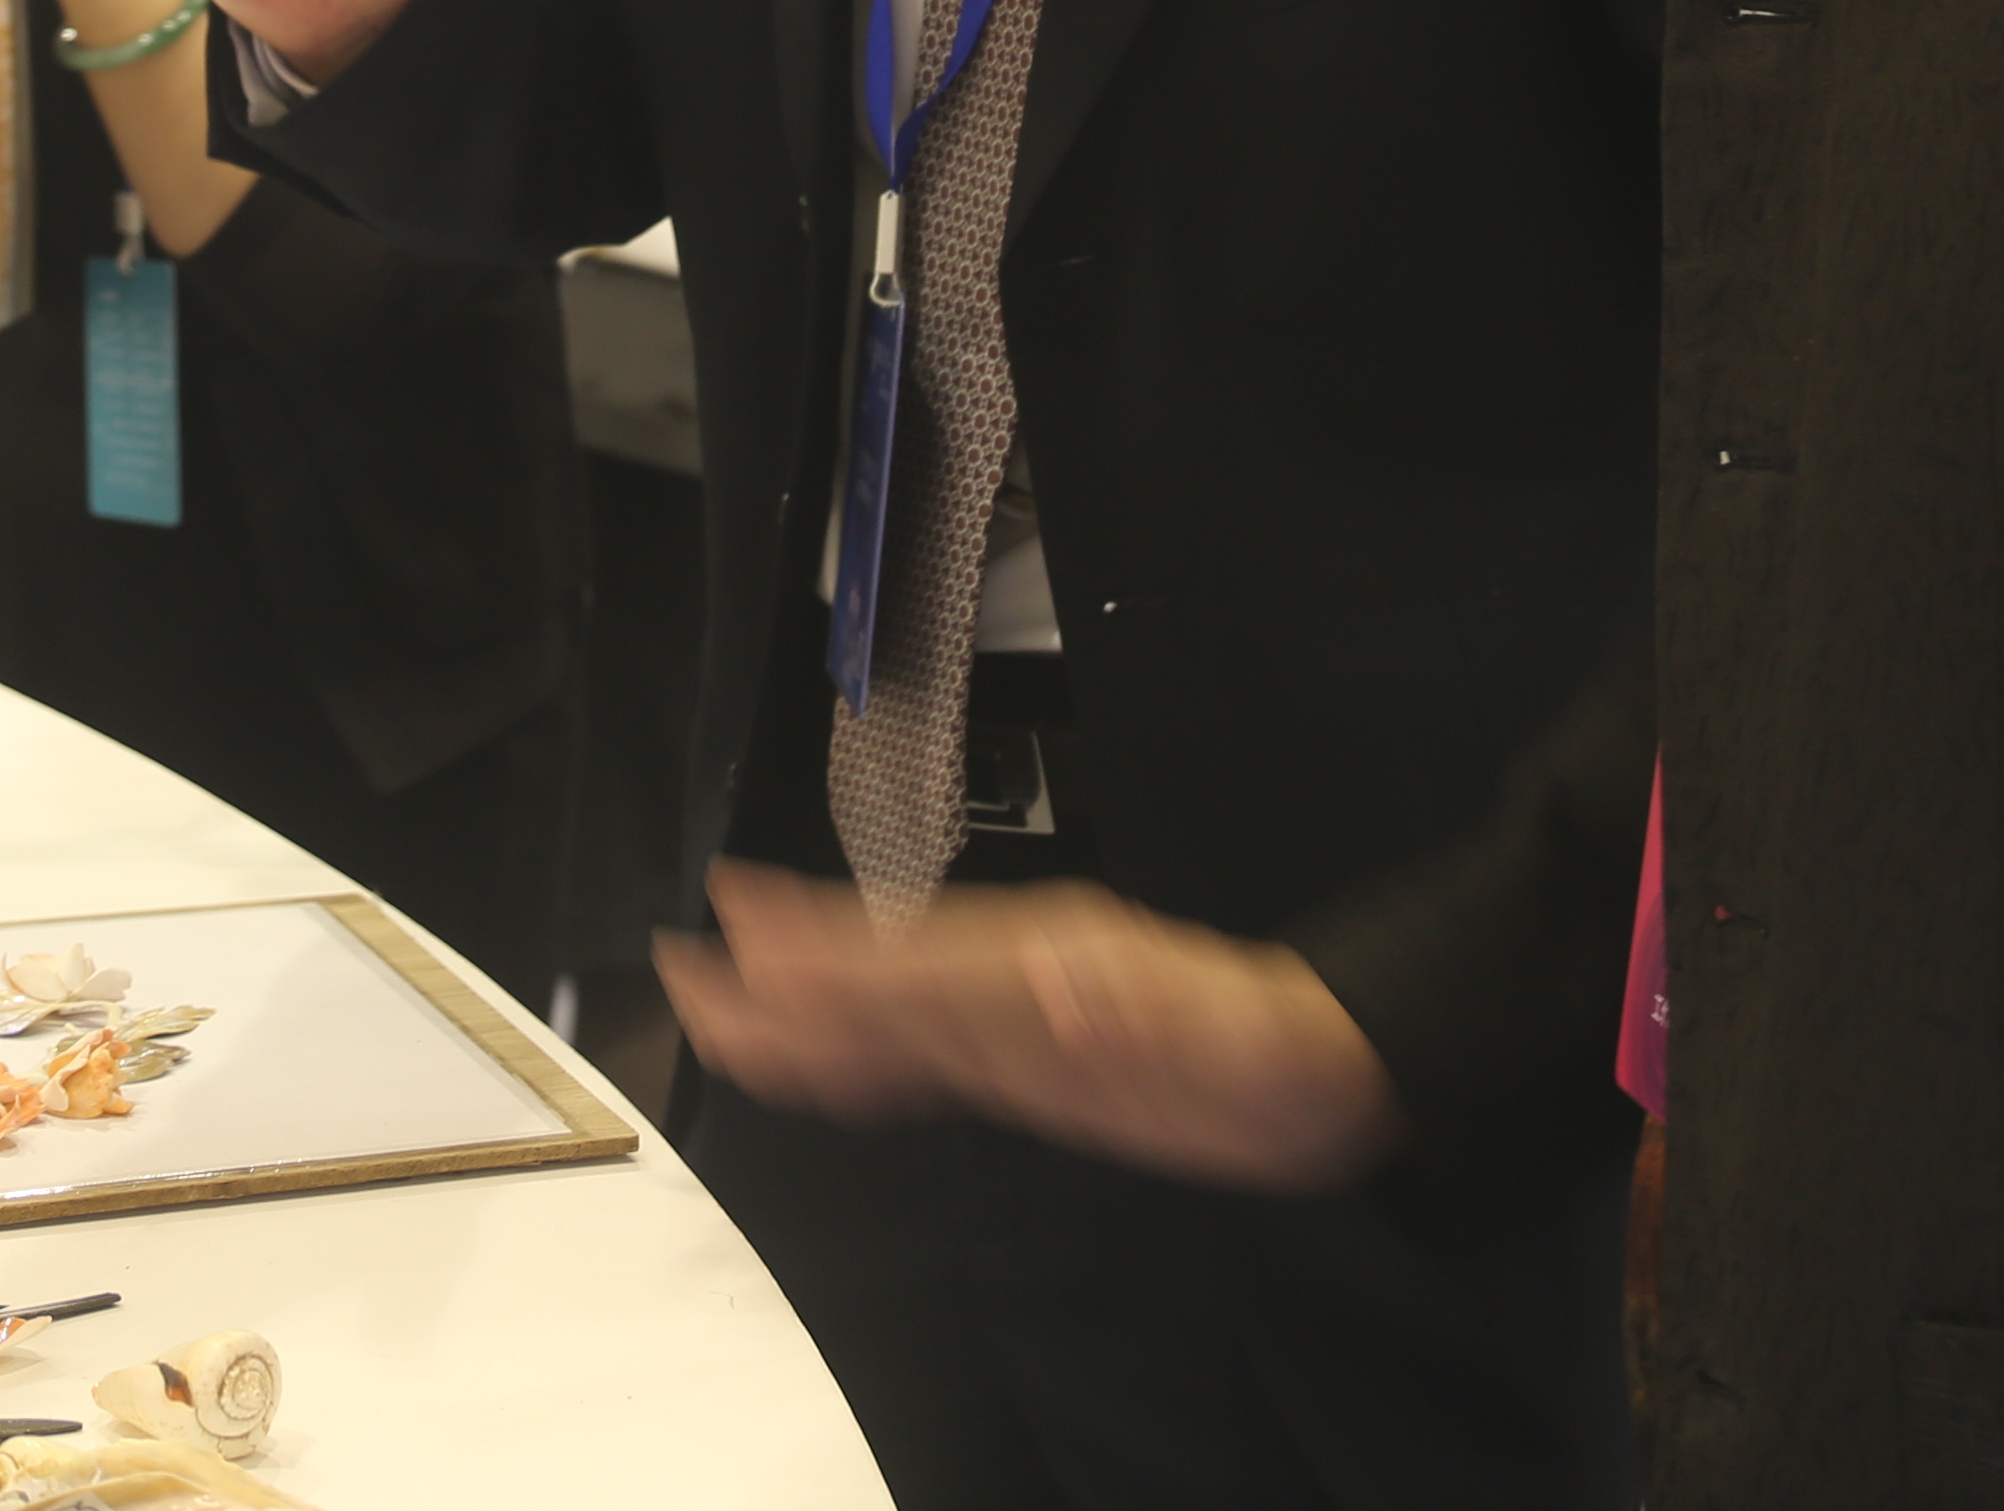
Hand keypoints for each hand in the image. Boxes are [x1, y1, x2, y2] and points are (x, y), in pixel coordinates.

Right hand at [655, 862, 1406, 1193]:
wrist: (1313, 1070)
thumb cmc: (1264, 1047)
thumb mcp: (1205, 1035)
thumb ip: (1127, 1018)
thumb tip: (1063, 1005)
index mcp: (1037, 959)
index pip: (908, 963)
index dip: (824, 954)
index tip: (741, 934)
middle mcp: (1010, 974)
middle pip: (875, 978)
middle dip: (783, 976)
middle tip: (690, 971)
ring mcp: (1011, 1011)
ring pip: (883, 1013)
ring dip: (802, 1012)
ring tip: (722, 1010)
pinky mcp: (1023, 1057)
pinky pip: (918, 1054)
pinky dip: (857, 1056)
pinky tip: (820, 1068)